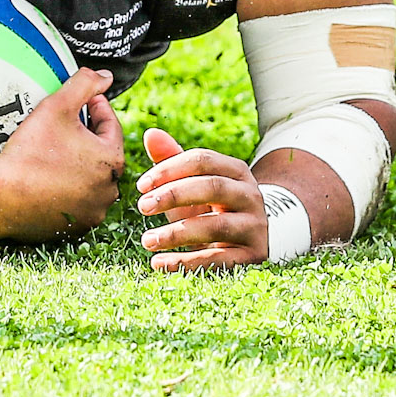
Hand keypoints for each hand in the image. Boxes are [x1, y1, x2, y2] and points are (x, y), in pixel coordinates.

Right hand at [0, 68, 125, 239]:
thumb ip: (84, 84)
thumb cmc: (31, 151)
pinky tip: (49, 178)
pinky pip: (76, 202)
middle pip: (101, 153)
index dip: (95, 107)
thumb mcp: (56, 107)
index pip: (110, 124)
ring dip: (79, 166)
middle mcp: (109, 189)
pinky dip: (67, 190)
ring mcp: (92, 211)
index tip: (83, 100)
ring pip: (90, 180)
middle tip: (65, 125)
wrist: (2, 195)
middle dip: (87, 138)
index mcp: (112, 159)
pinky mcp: (74, 227)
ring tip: (56, 152)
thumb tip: (105, 76)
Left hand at [136, 129, 265, 271]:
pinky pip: (219, 260)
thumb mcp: (191, 184)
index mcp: (235, 171)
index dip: (169, 169)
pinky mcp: (253, 255)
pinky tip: (158, 263)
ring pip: (217, 225)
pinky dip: (187, 263)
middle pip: (212, 187)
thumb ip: (172, 161)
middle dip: (173, 195)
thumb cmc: (209, 207)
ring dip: (177, 233)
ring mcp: (255, 226)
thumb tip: (151, 133)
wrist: (245, 241)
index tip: (140, 186)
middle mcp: (251, 195)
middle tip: (142, 207)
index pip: (202, 160)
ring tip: (146, 240)